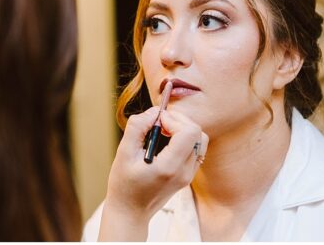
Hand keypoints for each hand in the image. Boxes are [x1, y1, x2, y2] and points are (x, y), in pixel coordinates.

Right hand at [100, 107, 209, 232]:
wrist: (130, 213)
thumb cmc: (123, 185)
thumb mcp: (123, 154)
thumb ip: (137, 128)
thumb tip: (154, 111)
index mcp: (169, 167)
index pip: (189, 132)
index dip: (174, 119)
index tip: (157, 120)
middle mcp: (184, 172)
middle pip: (197, 132)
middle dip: (179, 121)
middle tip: (160, 123)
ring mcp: (189, 175)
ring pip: (200, 139)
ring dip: (184, 129)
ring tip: (165, 131)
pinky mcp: (189, 176)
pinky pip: (197, 149)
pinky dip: (186, 139)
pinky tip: (168, 142)